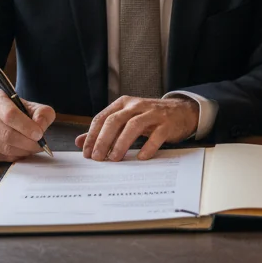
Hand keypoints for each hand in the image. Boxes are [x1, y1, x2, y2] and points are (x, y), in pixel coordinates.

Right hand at [0, 90, 55, 162]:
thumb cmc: (14, 111)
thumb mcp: (30, 106)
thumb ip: (42, 113)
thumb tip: (41, 126)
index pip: (10, 115)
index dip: (26, 127)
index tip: (39, 134)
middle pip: (6, 134)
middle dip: (27, 143)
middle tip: (39, 145)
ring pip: (3, 147)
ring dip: (22, 151)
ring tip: (32, 148)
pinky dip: (13, 157)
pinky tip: (21, 151)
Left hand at [74, 96, 198, 160]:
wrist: (181, 111)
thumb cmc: (149, 118)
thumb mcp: (126, 120)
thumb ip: (104, 130)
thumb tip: (80, 141)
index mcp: (123, 104)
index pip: (102, 118)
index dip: (92, 135)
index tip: (86, 152)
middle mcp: (136, 105)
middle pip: (115, 121)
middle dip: (103, 140)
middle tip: (97, 157)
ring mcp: (153, 114)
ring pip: (133, 126)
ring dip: (121, 143)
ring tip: (114, 158)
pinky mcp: (166, 124)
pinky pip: (156, 135)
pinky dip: (147, 147)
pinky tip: (141, 157)